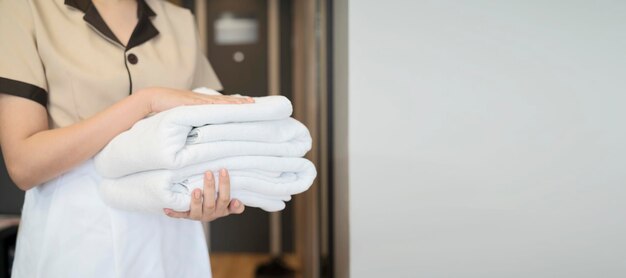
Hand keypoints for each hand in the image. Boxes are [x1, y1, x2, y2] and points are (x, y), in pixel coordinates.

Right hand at [137, 87, 253, 113]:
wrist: (151, 98)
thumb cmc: (164, 108)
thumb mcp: (182, 115)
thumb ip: (192, 120)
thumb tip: (200, 131)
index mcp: (200, 102)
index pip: (221, 103)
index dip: (234, 103)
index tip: (246, 105)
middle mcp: (201, 99)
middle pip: (224, 100)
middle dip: (239, 101)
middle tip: (253, 103)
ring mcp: (196, 100)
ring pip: (219, 101)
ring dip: (233, 102)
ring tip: (246, 104)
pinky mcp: (190, 102)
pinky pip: (206, 104)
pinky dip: (218, 104)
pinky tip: (227, 105)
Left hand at [164, 169, 244, 220]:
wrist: (203, 214)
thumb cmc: (217, 203)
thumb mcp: (228, 205)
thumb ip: (235, 206)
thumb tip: (238, 202)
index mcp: (222, 209)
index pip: (225, 198)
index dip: (225, 185)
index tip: (223, 170)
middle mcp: (210, 214)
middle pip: (211, 203)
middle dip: (210, 188)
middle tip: (208, 173)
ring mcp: (197, 215)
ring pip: (197, 211)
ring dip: (196, 201)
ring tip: (196, 190)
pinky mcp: (186, 216)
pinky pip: (179, 215)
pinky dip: (173, 213)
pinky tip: (167, 208)